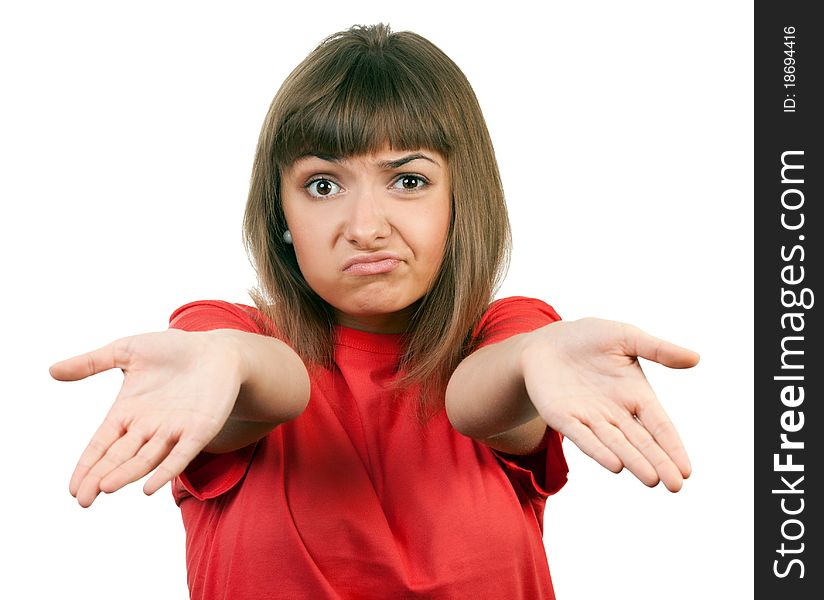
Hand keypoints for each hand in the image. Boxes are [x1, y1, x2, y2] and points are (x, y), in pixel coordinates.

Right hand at [50, 329, 243, 506]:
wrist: (217, 349)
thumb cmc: (173, 349)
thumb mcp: (127, 351)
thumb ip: (91, 363)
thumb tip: (51, 371)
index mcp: (128, 412)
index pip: (103, 444)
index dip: (88, 465)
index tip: (73, 489)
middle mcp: (149, 427)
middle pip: (121, 457)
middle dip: (101, 477)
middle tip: (83, 499)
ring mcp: (175, 430)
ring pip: (146, 459)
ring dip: (126, 474)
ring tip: (106, 488)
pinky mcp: (200, 430)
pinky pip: (181, 455)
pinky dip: (165, 471)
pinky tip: (149, 488)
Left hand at [521, 318, 698, 491]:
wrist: (545, 342)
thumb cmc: (588, 338)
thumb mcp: (626, 337)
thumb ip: (658, 349)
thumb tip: (696, 359)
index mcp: (635, 395)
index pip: (659, 425)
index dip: (672, 446)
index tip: (686, 470)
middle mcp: (615, 413)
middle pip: (641, 442)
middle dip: (658, 462)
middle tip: (675, 485)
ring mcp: (589, 418)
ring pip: (615, 444)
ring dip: (633, 461)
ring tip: (652, 479)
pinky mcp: (563, 418)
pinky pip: (582, 437)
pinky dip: (598, 450)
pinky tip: (614, 465)